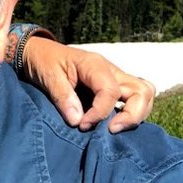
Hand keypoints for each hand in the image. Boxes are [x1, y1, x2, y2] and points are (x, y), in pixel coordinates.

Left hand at [21, 36, 155, 132]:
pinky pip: (133, 99)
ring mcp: (115, 79)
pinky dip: (130, 112)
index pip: (111, 92)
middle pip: (142, 91)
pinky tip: (112, 124)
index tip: (82, 125)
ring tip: (113, 129)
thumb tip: (78, 121)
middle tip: (109, 130)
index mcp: (95, 65)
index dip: (100, 113)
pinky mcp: (113, 88)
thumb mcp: (47, 76)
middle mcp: (111, 71)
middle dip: (132, 115)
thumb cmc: (43, 61)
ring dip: (136, 114)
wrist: (38, 53)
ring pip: (144, 94)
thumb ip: (63, 97)